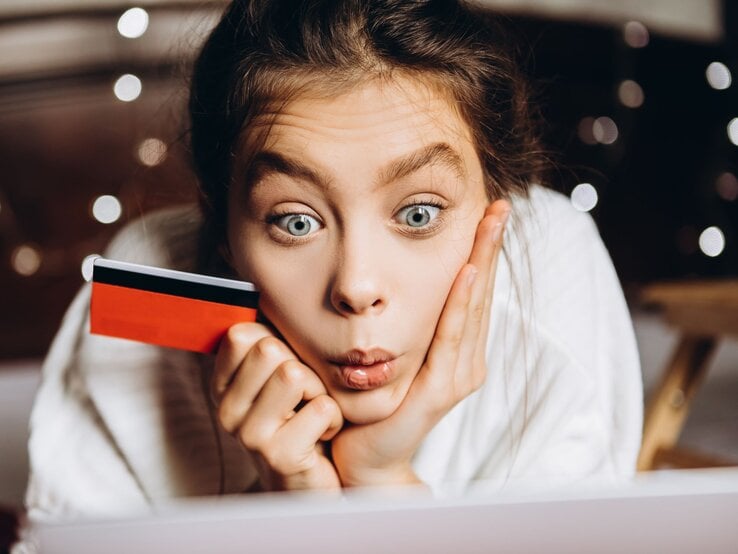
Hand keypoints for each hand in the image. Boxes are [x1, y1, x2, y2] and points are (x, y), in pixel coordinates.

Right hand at [212, 323, 342, 490]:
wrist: (317, 483)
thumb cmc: (302, 422)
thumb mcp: (278, 380)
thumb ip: (267, 343)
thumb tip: (259, 287)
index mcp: (223, 386)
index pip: (242, 334)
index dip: (277, 343)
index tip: (283, 369)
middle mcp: (228, 410)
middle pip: (269, 349)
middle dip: (302, 367)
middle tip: (303, 397)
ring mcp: (249, 436)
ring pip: (293, 373)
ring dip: (319, 392)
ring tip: (312, 414)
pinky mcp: (279, 456)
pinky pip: (321, 407)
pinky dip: (334, 418)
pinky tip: (321, 437)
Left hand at [331, 200, 510, 486]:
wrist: (365, 460)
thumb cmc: (372, 406)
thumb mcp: (392, 355)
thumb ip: (403, 326)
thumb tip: (389, 284)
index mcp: (456, 351)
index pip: (472, 291)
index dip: (482, 252)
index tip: (488, 214)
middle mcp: (466, 361)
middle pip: (480, 293)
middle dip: (489, 247)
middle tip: (499, 207)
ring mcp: (457, 376)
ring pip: (471, 308)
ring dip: (481, 262)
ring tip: (490, 224)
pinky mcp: (441, 391)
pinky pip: (450, 339)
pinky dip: (461, 305)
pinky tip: (467, 273)